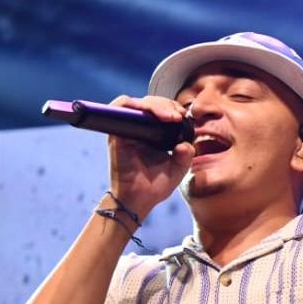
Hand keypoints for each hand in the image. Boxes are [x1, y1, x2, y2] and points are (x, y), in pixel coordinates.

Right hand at [105, 95, 195, 218]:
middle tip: (179, 116)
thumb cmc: (155, 186)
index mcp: (149, 135)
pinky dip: (137, 106)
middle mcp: (135, 130)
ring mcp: (124, 131)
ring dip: (155, 104)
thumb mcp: (179, 169)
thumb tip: (186, 143)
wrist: (139, 200)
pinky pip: (120, 108)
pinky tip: (156, 116)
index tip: (184, 117)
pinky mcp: (115, 134)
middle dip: (166, 104)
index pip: (157, 110)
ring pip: (135, 103)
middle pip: (148, 103)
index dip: (171, 108)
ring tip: (171, 116)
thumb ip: (186, 155)